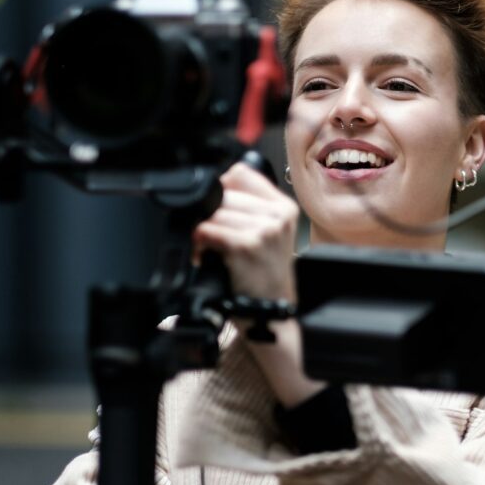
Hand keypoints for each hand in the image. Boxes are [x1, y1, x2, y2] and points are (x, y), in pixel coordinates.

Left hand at [193, 162, 299, 301]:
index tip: (217, 207)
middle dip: (209, 212)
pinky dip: (200, 241)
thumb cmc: (264, 273)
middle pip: (225, 191)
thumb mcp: (269, 234)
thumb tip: (213, 188)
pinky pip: (210, 229)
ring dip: (202, 228)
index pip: (241, 173)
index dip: (222, 188)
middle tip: (208, 235)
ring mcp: (265, 230)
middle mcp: (278, 215)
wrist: (270, 310)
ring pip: (215, 211)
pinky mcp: (247, 246)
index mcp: (284, 207)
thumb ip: (249, 207)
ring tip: (206, 247)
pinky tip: (205, 254)